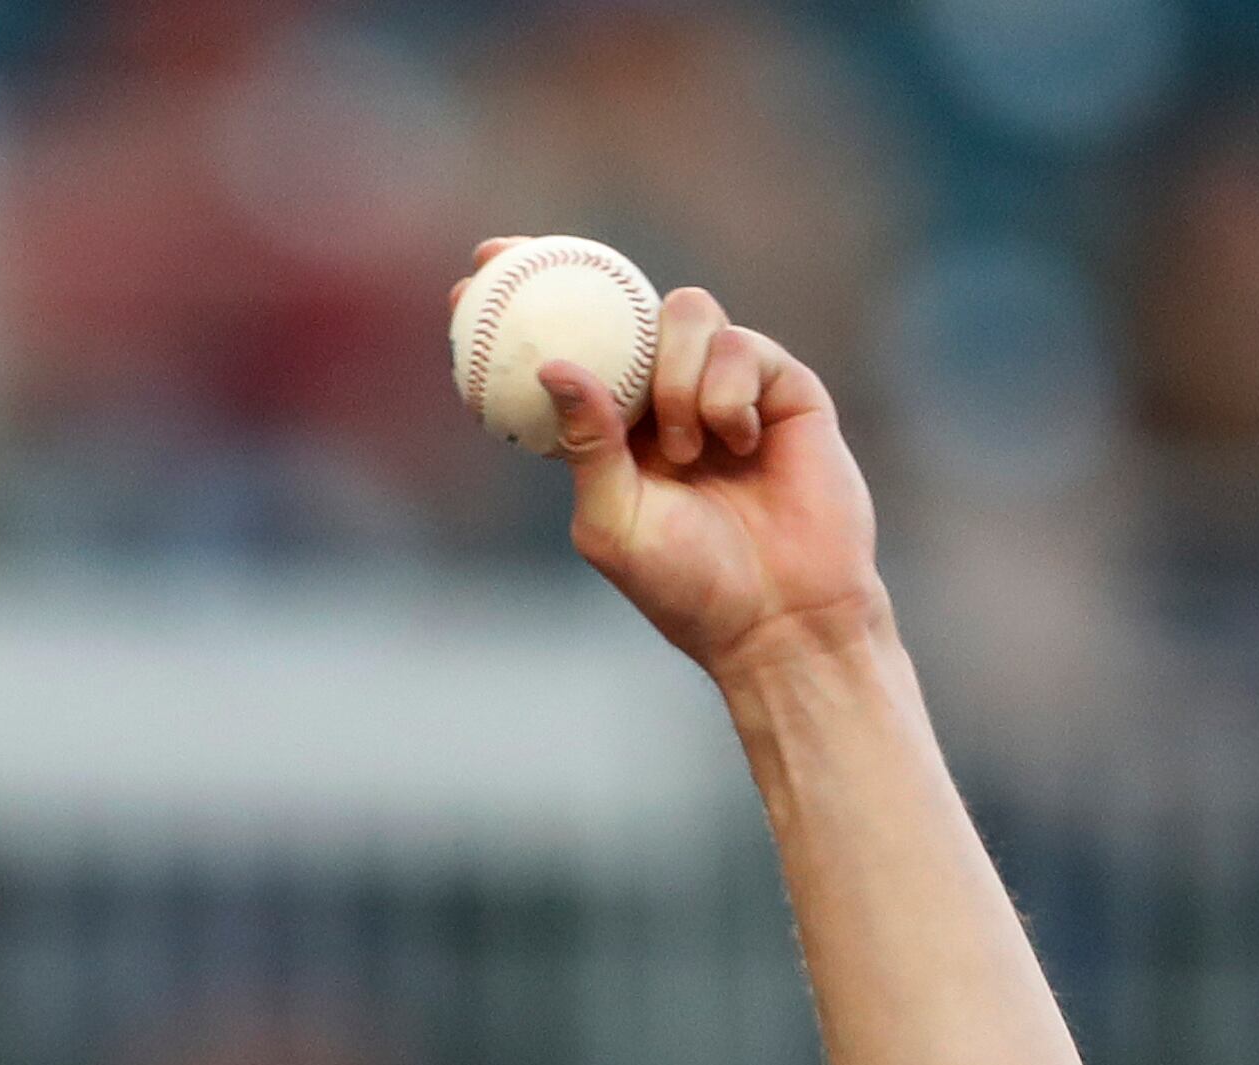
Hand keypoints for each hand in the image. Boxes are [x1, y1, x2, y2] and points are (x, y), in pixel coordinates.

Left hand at [459, 241, 886, 682]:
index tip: (477, 276)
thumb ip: (585, 443)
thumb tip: (552, 366)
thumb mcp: (614, 521)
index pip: (566, 357)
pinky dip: (728, 392)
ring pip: (686, 312)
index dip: (524, 311)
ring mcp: (724, 386)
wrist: (782, 613)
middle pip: (622, 308)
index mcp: (612, 436)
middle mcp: (665, 400)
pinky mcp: (780, 387)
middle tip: (534, 257)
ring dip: (676, 375)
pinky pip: (742, 346)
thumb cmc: (688, 585)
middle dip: (577, 270)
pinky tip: (739, 442)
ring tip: (682, 447)